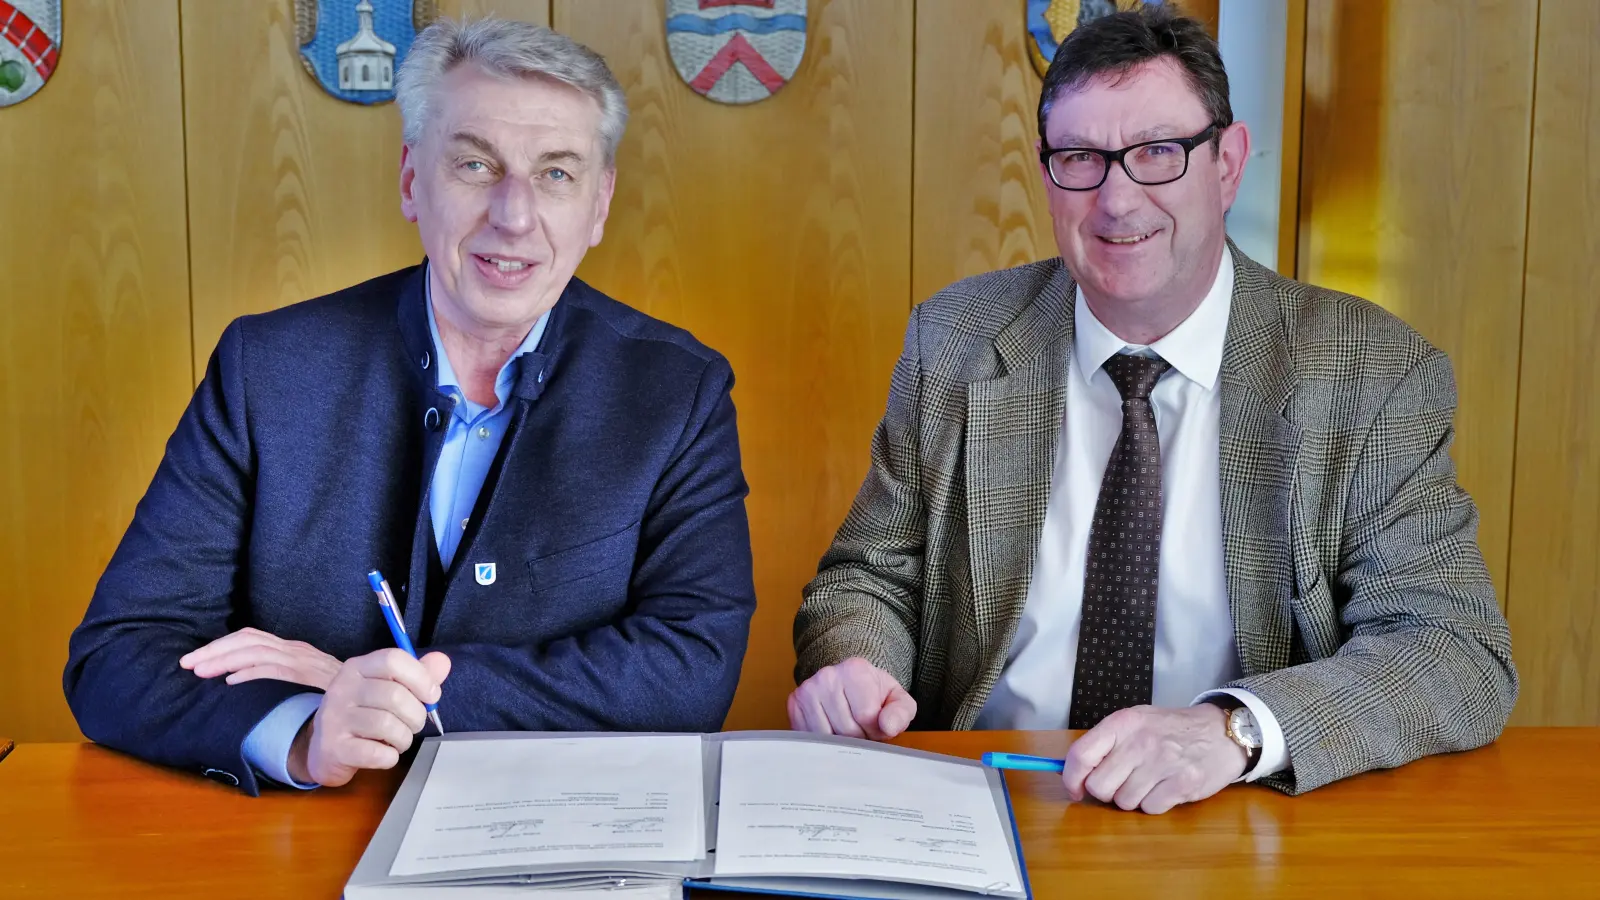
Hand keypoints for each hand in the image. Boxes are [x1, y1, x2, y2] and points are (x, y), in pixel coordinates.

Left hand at [179, 626, 341, 689]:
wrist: (374, 700)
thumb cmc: (338, 699)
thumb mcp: (309, 683)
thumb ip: (284, 679)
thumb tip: (243, 683)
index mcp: (294, 650)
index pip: (252, 638)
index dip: (220, 646)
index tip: (195, 659)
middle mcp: (297, 651)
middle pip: (248, 641)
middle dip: (213, 651)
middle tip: (187, 663)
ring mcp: (304, 661)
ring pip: (256, 652)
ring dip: (224, 660)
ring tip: (200, 671)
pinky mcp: (309, 676)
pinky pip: (274, 670)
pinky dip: (250, 674)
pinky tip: (231, 684)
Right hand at [287, 649, 450, 786]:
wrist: (325, 749)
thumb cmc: (364, 714)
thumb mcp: (387, 687)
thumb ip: (418, 675)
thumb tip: (442, 662)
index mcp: (358, 667)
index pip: (393, 660)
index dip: (421, 677)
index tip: (431, 695)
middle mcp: (342, 688)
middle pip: (395, 696)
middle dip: (416, 715)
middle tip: (414, 724)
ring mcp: (335, 718)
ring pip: (387, 725)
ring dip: (404, 738)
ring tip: (399, 740)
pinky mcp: (334, 748)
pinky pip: (376, 753)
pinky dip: (390, 757)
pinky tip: (385, 753)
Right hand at [787, 657, 916, 740]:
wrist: (850, 684)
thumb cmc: (875, 695)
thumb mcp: (897, 700)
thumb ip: (900, 713)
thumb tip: (887, 726)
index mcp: (855, 670)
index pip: (866, 717)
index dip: (876, 730)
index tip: (877, 723)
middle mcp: (826, 676)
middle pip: (845, 730)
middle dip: (859, 738)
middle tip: (862, 729)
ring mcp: (806, 690)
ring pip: (826, 737)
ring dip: (840, 742)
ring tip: (848, 729)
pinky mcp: (794, 705)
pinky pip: (809, 738)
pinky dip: (823, 742)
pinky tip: (832, 730)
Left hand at [1060, 705, 1246, 814]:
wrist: (1220, 732)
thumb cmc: (1171, 730)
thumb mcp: (1136, 722)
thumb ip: (1105, 744)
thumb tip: (1075, 775)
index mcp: (1123, 723)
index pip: (1081, 755)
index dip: (1072, 778)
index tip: (1075, 789)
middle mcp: (1140, 741)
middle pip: (1100, 786)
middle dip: (1107, 791)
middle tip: (1123, 782)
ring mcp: (1163, 763)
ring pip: (1124, 802)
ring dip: (1133, 798)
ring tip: (1150, 781)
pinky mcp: (1183, 783)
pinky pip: (1150, 809)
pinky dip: (1155, 804)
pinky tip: (1166, 788)